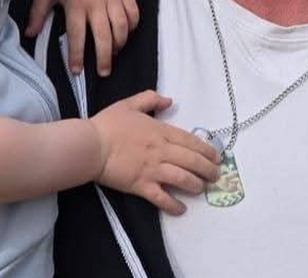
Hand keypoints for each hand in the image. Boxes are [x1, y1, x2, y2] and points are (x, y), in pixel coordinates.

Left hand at [26, 0, 138, 76]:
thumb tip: (30, 34)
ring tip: (113, 54)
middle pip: (104, 36)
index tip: (76, 70)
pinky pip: (134, 12)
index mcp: (76, 3)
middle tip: (102, 72)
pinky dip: (132, 26)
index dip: (76, 56)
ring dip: (119, 44)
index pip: (77, 36)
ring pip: (122, 27)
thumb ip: (38, 12)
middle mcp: (96, 2)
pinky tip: (125, 33)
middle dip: (104, 58)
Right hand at [92, 91, 220, 214]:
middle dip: (208, 169)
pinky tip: (181, 209)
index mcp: (160, 131)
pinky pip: (162, 198)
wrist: (91, 145)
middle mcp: (161, 151)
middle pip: (192, 160)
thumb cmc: (108, 124)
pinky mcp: (141, 186)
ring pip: (182, 178)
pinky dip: (173, 205)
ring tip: (202, 188)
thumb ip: (150, 99)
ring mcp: (152, 169)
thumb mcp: (129, 104)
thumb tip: (169, 100)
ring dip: (196, 185)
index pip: (190, 141)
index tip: (216, 156)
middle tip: (216, 175)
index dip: (206, 150)